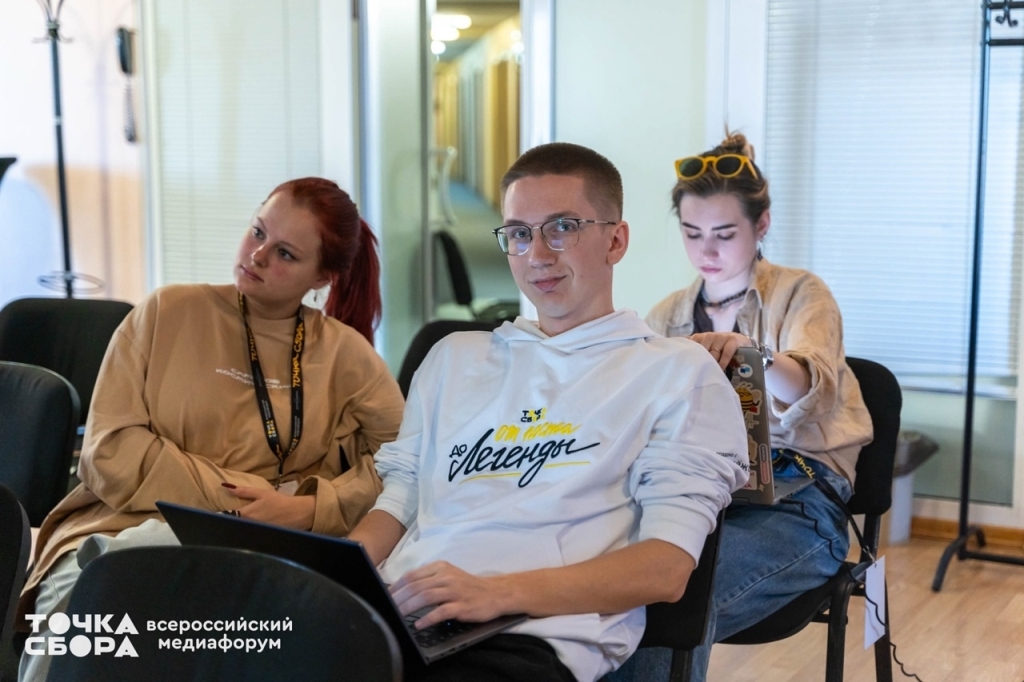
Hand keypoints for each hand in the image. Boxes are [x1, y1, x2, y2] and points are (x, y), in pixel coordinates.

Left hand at [222, 484, 315, 529]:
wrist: (298, 514)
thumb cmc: (279, 501)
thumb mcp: (262, 493)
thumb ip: (244, 491)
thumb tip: (226, 487)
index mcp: (247, 513)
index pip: (227, 516)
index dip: (220, 516)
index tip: (213, 515)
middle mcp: (248, 525)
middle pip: (233, 526)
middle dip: (227, 524)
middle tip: (221, 523)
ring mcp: (255, 533)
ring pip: (240, 532)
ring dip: (236, 530)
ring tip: (230, 529)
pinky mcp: (261, 539)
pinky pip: (249, 538)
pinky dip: (245, 536)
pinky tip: (244, 535)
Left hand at [389, 561, 510, 628]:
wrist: (495, 593)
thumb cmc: (468, 587)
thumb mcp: (448, 576)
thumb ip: (428, 580)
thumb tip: (402, 591)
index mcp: (440, 567)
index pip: (412, 575)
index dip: (396, 587)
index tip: (385, 597)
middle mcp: (446, 576)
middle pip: (416, 586)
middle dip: (398, 598)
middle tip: (387, 609)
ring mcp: (455, 590)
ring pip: (426, 596)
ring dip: (409, 607)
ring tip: (398, 616)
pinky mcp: (462, 605)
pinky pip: (442, 611)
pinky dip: (428, 618)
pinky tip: (419, 624)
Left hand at [689, 332, 752, 369]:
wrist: (742, 344)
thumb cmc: (719, 350)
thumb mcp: (705, 350)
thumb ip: (693, 353)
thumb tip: (675, 356)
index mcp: (699, 338)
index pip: (689, 346)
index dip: (688, 357)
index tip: (684, 368)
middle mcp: (708, 336)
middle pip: (701, 352)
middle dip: (700, 364)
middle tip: (698, 375)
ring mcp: (721, 337)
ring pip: (713, 353)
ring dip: (712, 365)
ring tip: (710, 375)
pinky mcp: (733, 340)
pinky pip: (726, 352)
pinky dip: (723, 362)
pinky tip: (721, 370)